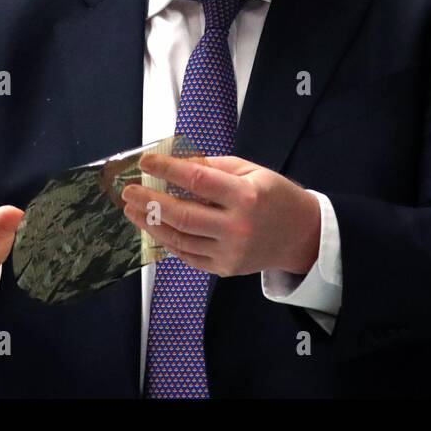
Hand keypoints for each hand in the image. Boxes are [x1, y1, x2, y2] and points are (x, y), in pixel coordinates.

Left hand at [121, 154, 321, 276]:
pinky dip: (167, 241)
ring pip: (180, 238)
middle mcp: (237, 226)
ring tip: (133, 209)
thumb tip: (178, 163)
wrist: (301, 236)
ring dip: (151, 223)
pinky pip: (187, 255)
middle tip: (129, 191)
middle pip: (182, 214)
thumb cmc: (276, 197)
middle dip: (150, 201)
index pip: (197, 179)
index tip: (146, 162)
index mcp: (246, 196)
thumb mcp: (253, 171)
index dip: (167, 169)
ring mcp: (229, 251)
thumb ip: (215, 167)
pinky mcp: (224, 268)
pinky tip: (154, 228)